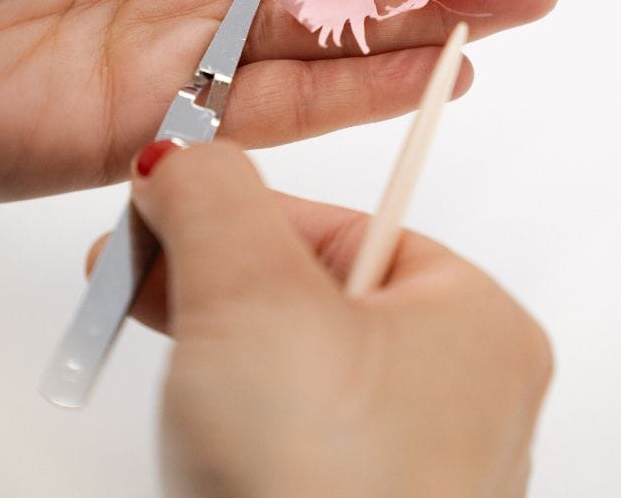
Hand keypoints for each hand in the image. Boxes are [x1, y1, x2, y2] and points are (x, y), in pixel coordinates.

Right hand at [88, 140, 552, 497]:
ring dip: (219, 342)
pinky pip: (292, 432)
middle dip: (217, 277)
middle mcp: (460, 395)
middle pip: (317, 293)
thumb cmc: (324, 493)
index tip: (176, 202)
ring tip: (165, 348)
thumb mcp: (253, 300)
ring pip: (298, 365)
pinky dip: (236, 411)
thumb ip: (218, 202)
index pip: (347, 226)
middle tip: (145, 270)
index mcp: (476, 322)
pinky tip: (200, 422)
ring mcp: (413, 463)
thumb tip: (189, 157)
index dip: (247, 211)